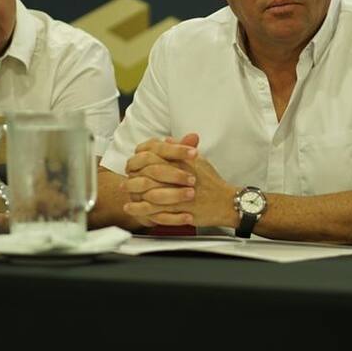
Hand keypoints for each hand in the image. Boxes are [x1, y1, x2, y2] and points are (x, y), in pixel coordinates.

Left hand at [122, 135, 236, 228]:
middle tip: (124, 178)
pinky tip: (130, 208)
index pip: (155, 155)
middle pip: (148, 172)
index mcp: (182, 161)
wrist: (226, 202)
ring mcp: (178, 193)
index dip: (139, 159)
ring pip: (148, 191)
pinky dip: (140, 209)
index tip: (133, 163)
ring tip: (125, 193)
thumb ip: (181, 151)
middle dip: (133, 175)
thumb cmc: (212, 182)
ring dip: (133, 192)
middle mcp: (179, 175)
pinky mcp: (179, 209)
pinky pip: (154, 209)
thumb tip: (167, 141)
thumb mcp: (198, 161)